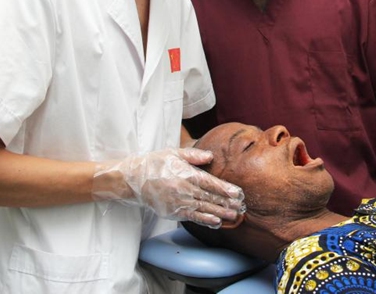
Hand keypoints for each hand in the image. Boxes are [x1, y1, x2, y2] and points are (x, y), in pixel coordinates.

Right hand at [93, 148, 243, 227]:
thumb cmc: (155, 163)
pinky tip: (216, 222)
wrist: (133, 179)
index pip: (210, 183)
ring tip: (234, 215)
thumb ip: (194, 155)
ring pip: (203, 209)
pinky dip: (205, 221)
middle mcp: (184, 190)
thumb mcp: (174, 153)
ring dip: (220, 213)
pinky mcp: (173, 212)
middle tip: (242, 206)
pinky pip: (192, 218)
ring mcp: (178, 203)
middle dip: (227, 203)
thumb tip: (210, 156)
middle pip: (210, 198)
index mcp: (186, 175)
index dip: (225, 189)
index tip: (238, 193)